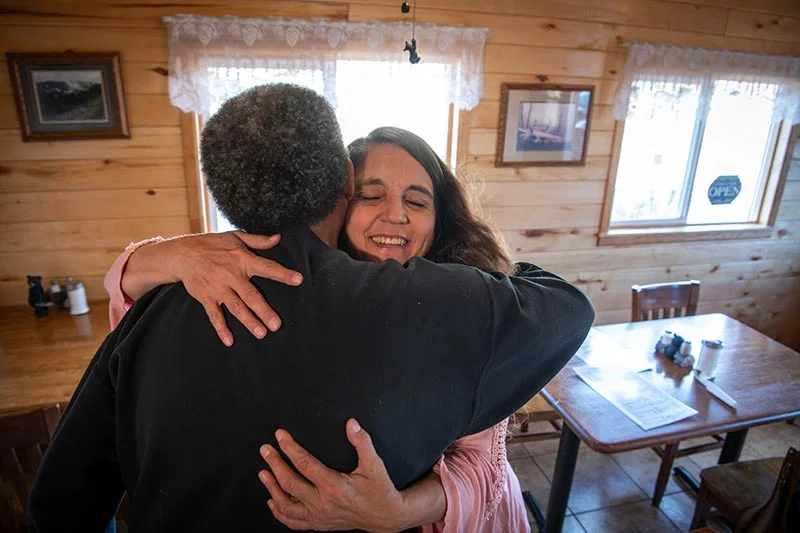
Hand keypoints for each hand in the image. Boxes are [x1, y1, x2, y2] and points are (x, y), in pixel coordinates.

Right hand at [170, 231, 302, 345]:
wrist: (183, 253)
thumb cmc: (213, 244)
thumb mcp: (236, 237)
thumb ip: (258, 240)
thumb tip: (278, 238)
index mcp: (242, 260)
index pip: (267, 267)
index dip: (283, 273)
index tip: (298, 280)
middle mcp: (231, 275)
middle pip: (251, 295)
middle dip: (264, 310)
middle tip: (276, 325)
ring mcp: (218, 288)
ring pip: (236, 307)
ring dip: (248, 321)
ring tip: (261, 333)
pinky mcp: (206, 298)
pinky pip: (214, 315)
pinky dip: (221, 328)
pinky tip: (229, 340)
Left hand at [258, 419, 408, 532]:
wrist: (386, 517)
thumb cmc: (380, 490)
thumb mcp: (375, 465)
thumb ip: (362, 442)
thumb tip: (351, 424)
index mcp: (334, 486)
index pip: (304, 464)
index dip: (290, 448)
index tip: (280, 436)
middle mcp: (323, 503)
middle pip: (289, 482)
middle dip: (275, 463)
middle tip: (266, 449)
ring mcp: (319, 516)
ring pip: (286, 505)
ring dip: (271, 488)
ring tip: (264, 473)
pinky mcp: (319, 524)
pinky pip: (293, 521)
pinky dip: (279, 512)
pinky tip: (272, 501)